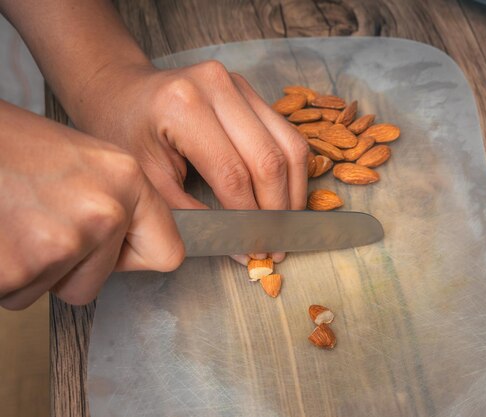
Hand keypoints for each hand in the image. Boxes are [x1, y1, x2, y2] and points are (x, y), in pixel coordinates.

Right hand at [0, 101, 183, 309]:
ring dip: (30, 269)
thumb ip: (118, 202)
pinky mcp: (17, 268)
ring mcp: (61, 242)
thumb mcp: (84, 160)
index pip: (167, 252)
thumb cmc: (9, 146)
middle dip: (67, 267)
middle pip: (98, 281)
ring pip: (53, 289)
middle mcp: (104, 211)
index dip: (135, 257)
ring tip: (12, 220)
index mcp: (126, 179)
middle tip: (36, 222)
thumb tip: (139, 246)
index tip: (118, 252)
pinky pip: (15, 295)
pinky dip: (2, 275)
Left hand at [72, 61, 309, 263]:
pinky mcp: (250, 90)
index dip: (249, 217)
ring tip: (286, 223)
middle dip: (278, 209)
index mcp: (183, 106)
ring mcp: (238, 84)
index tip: (255, 249)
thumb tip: (238, 247)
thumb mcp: (146, 179)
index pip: (233, 174)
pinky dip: (292, 169)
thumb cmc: (124, 133)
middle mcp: (217, 86)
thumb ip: (190, 214)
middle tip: (276, 245)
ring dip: (294, 190)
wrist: (120, 91)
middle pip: (270, 158)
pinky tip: (284, 195)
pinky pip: (287, 134)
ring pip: (290, 144)